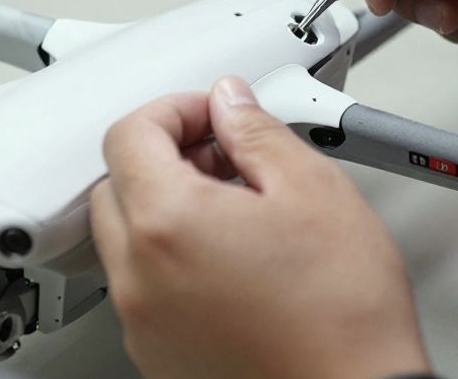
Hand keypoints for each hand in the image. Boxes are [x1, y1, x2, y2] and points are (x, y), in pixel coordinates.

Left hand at [91, 77, 430, 378]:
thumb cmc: (341, 315)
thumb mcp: (313, 189)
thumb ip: (257, 132)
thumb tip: (230, 104)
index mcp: (166, 223)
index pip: (129, 134)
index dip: (175, 109)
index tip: (212, 115)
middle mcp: (138, 276)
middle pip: (117, 184)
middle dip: (165, 156)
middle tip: (224, 155)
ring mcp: (142, 321)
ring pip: (127, 238)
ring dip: (166, 208)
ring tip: (236, 208)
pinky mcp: (157, 353)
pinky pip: (143, 287)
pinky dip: (171, 259)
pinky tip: (231, 257)